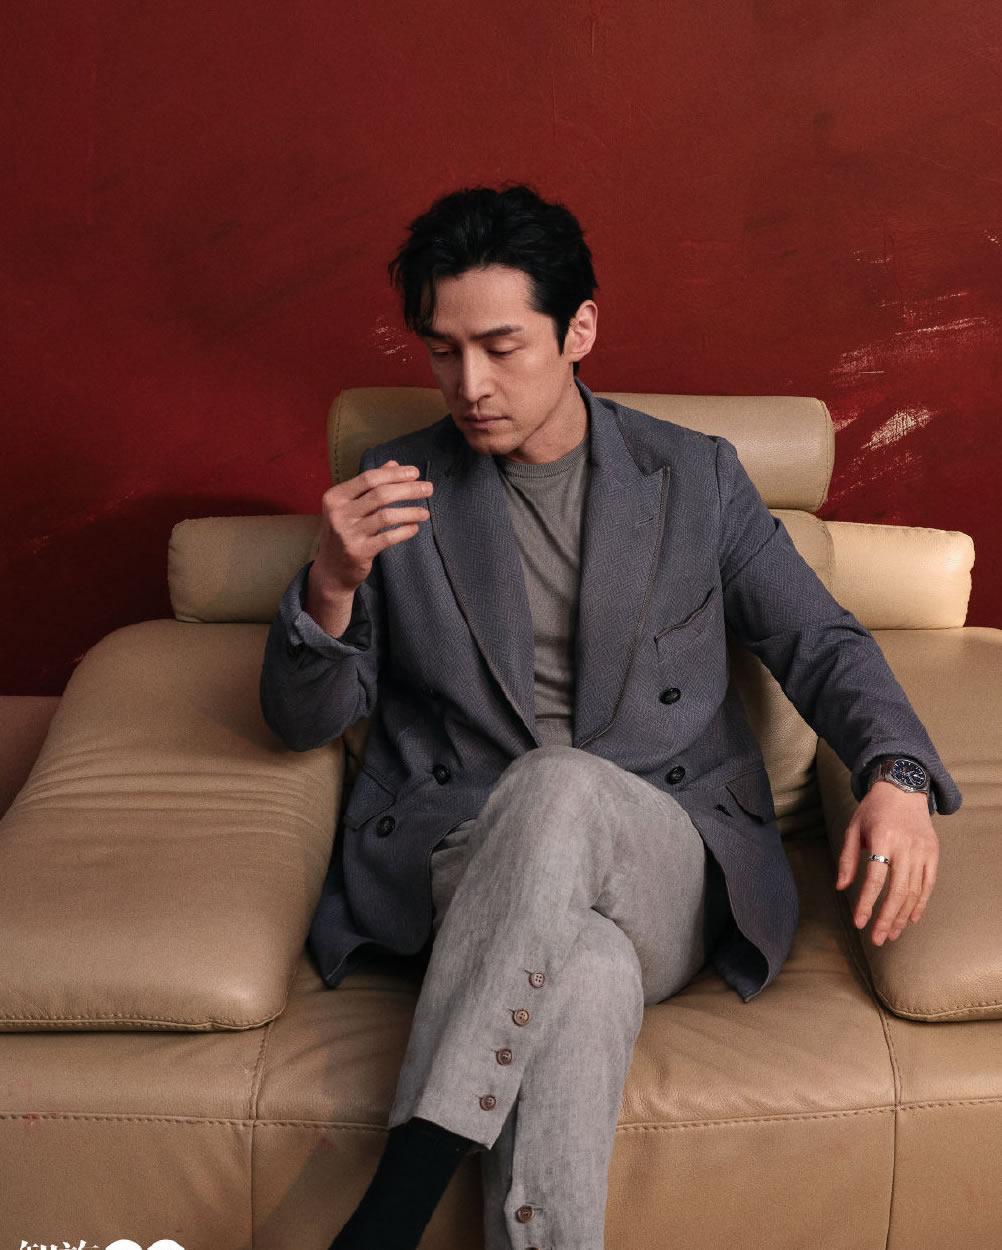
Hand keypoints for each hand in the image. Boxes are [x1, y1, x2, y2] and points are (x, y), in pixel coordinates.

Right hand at [312, 459, 433, 598]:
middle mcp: (339, 513)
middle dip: (408, 489)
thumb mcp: (350, 506)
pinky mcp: (358, 551)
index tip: (415, 473)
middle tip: (428, 488)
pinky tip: (415, 527)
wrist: (331, 569)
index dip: (394, 474)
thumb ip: (370, 485)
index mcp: (335, 497)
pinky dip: (404, 531)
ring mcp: (348, 533)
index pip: (369, 478)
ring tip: (425, 512)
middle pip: (380, 494)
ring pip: (386, 516)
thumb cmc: (344, 531)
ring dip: (410, 512)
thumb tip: (393, 464)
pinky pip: (387, 538)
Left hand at [834, 780, 938, 945]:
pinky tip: (911, 919)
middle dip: (886, 917)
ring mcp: (922, 850)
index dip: (867, 903)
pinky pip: (929, 884)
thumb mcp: (853, 829)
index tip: (859, 922)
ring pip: (915, 891)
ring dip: (902, 916)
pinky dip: (921, 904)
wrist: (903, 789)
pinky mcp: (933, 853)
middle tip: (876, 938)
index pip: (875, 878)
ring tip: (891, 934)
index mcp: (882, 838)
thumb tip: (840, 887)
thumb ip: (847, 859)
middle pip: (898, 890)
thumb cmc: (873, 810)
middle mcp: (905, 846)